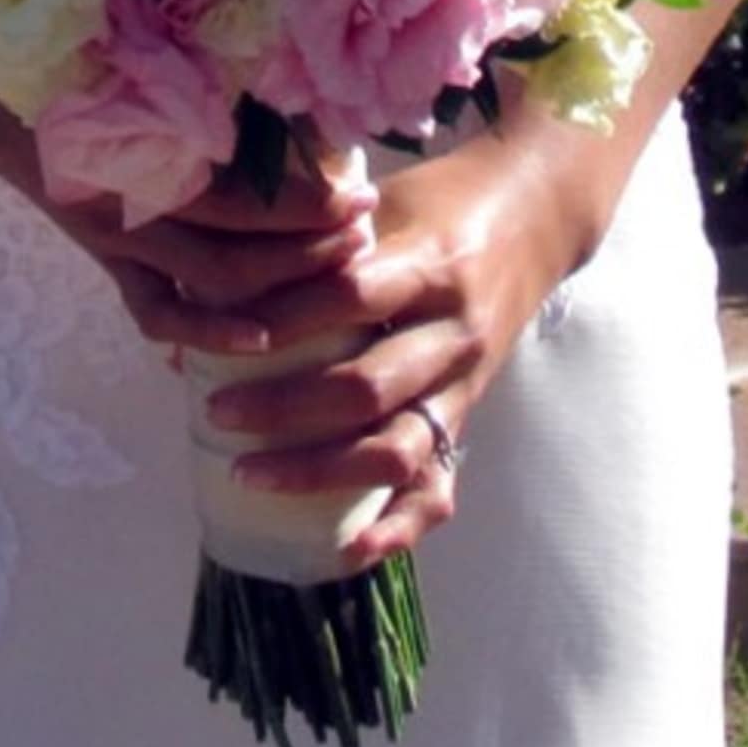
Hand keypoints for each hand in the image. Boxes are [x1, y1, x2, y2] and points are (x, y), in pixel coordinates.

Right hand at [0, 94, 378, 357]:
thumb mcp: (147, 69)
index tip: (360, 190)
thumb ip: (213, 91)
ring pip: (206, 286)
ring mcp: (117, 242)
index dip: (306, 204)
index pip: (242, 198)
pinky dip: (206, 333)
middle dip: (308, 248)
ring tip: (334, 269)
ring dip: (277, 284)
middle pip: (236, 252)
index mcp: (144, 153)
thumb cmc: (85, 71)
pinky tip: (258, 341)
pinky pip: (156, 311)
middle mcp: (132, 208)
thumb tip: (302, 101)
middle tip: (364, 231)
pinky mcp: (109, 262)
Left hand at [200, 121, 620, 569]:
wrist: (539, 213)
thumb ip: (312, 245)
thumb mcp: (381, 201)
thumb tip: (209, 299)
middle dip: (284, 410)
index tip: (218, 338)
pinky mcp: (469, 414)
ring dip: (321, 471)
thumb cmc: (440, 198)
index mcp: (430, 265)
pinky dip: (398, 525)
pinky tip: (349, 548)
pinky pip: (440, 484)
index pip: (349, 297)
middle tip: (217, 416)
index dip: (282, 322)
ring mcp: (466, 380)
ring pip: (398, 446)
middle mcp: (454, 330)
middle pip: (366, 386)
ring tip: (251, 475)